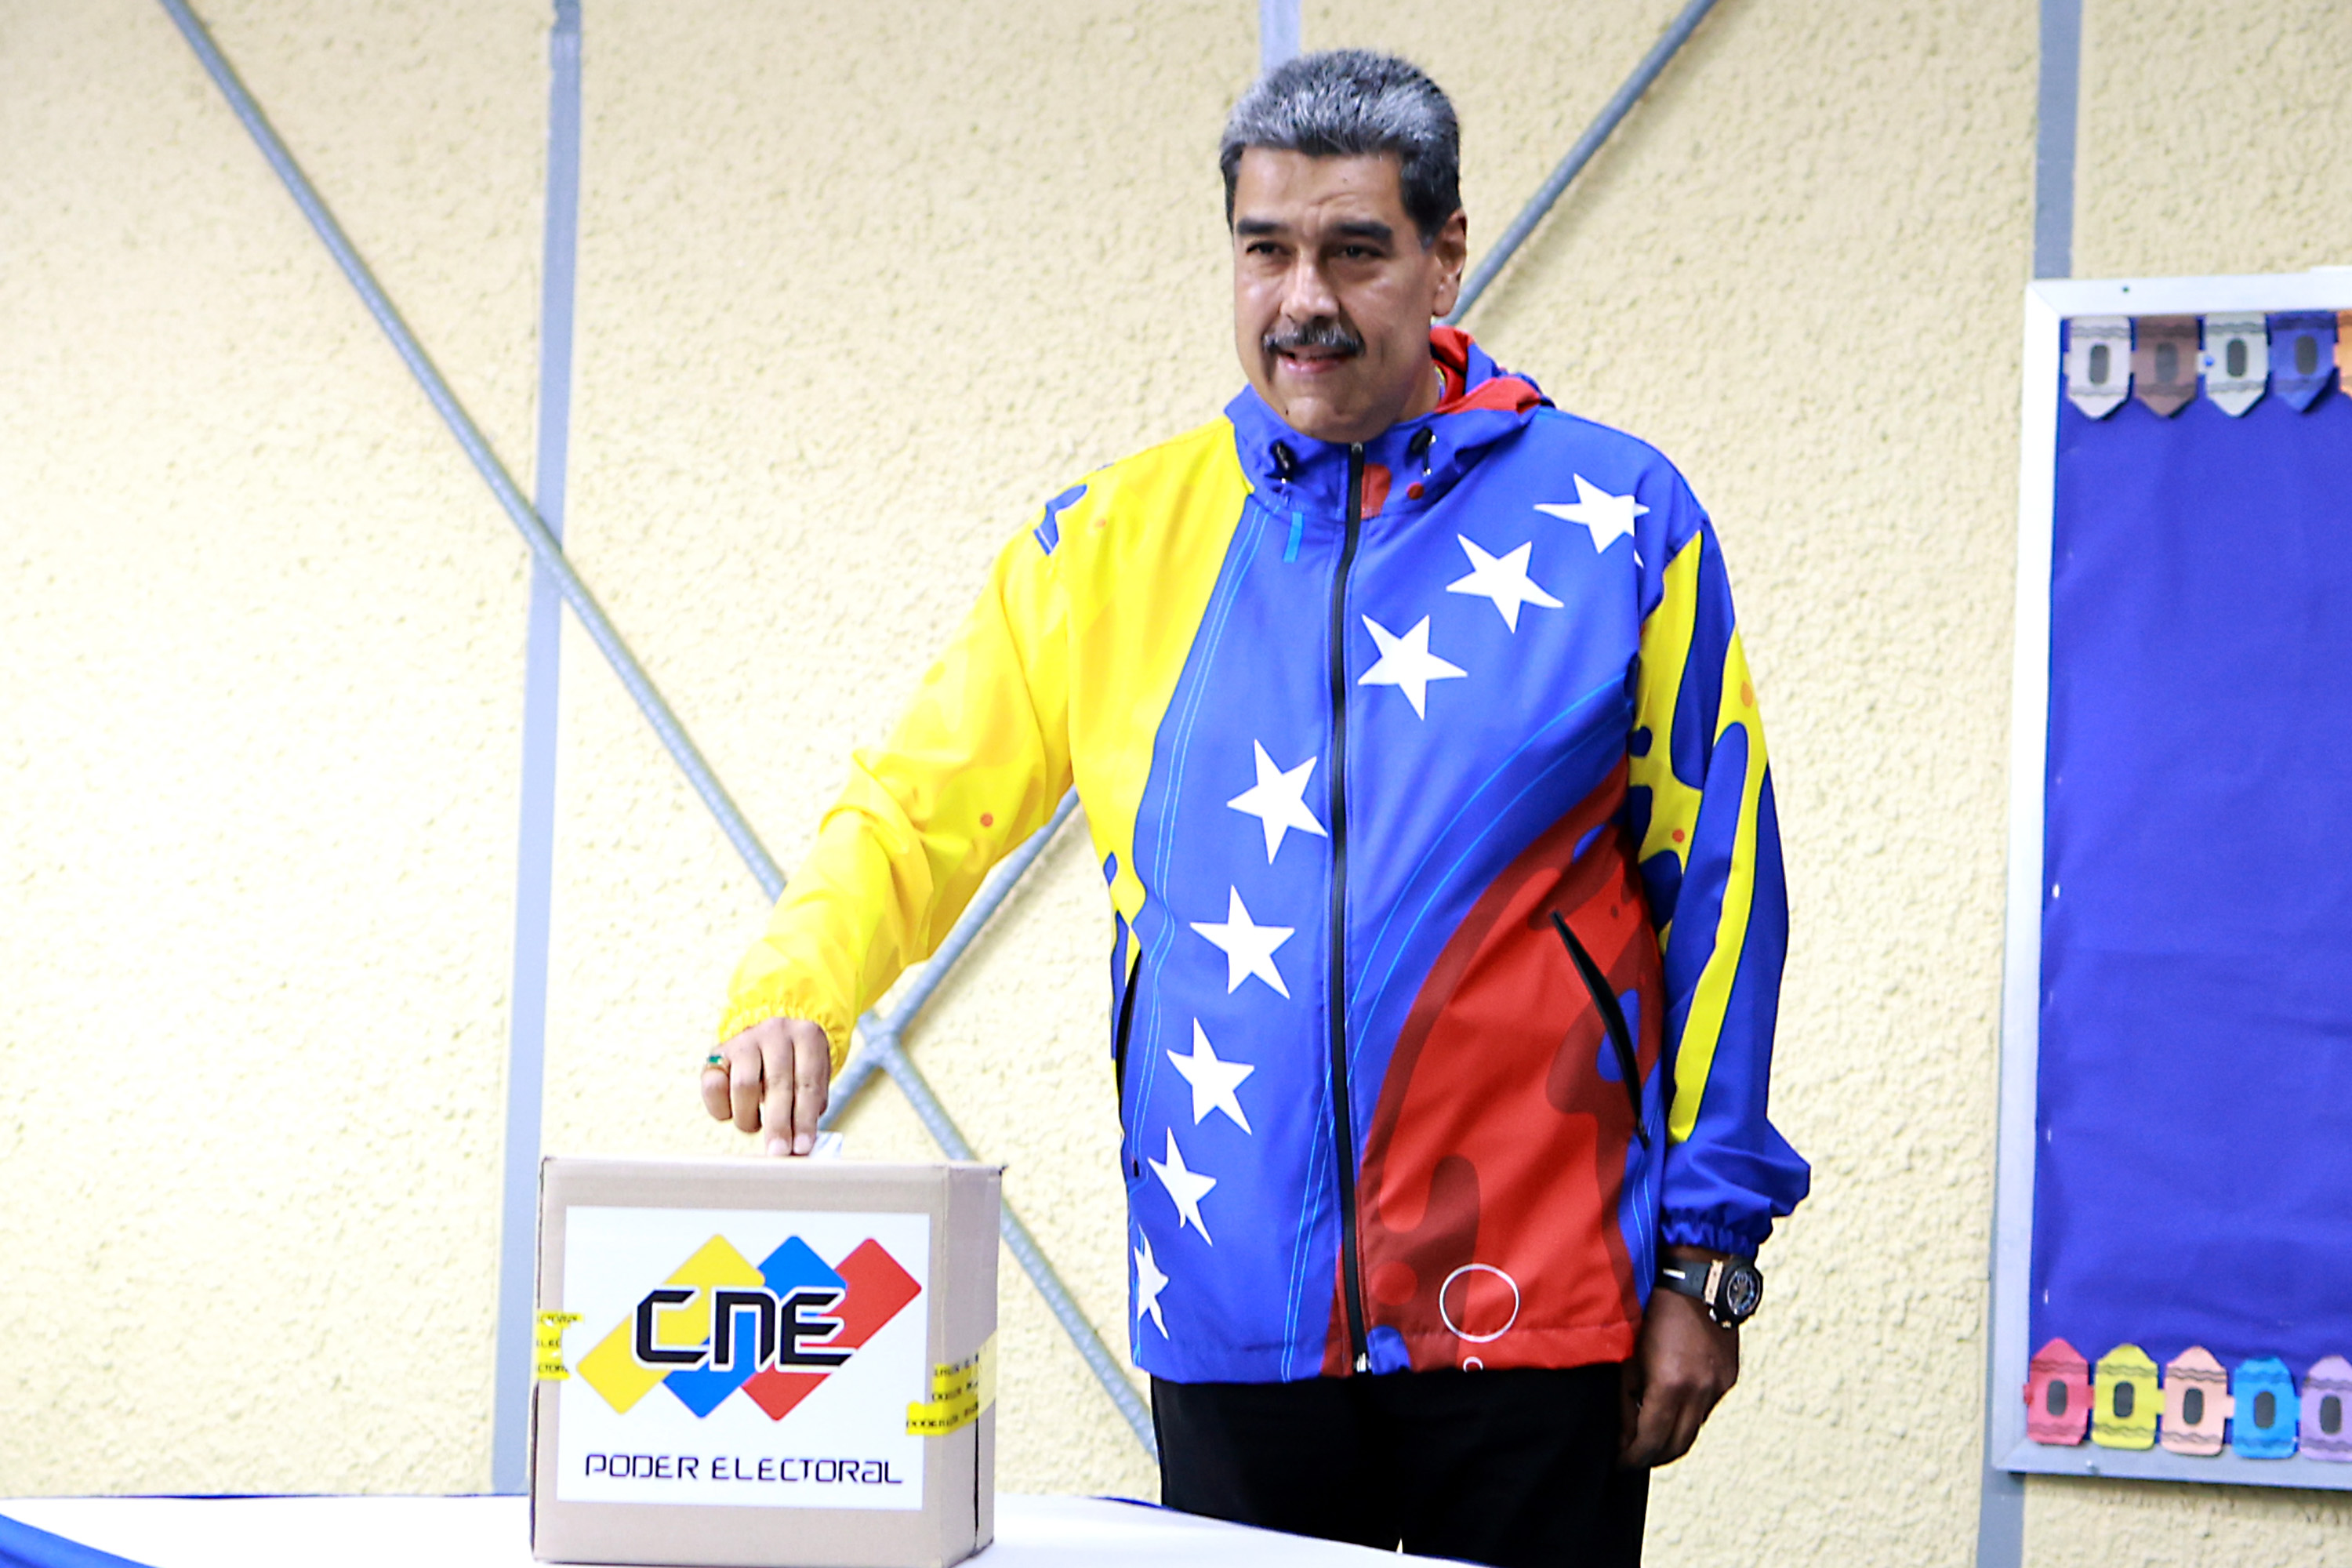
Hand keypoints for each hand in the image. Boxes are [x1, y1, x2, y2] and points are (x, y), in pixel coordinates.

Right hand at [700, 1017, 831, 1155]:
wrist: (769, 1039)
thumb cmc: (795, 1067)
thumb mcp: (812, 1078)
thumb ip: (811, 1107)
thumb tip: (801, 1147)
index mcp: (807, 1036)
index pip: (808, 1083)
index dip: (805, 1119)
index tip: (802, 1148)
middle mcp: (776, 1032)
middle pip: (777, 1083)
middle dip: (778, 1124)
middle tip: (778, 1153)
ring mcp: (745, 1040)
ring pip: (744, 1085)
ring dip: (749, 1117)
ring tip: (756, 1127)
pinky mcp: (717, 1053)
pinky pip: (713, 1087)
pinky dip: (722, 1108)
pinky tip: (734, 1114)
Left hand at [1619, 1252, 1740, 1467]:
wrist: (1699, 1273)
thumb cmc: (1652, 1304)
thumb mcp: (1627, 1351)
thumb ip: (1626, 1397)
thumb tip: (1623, 1433)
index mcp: (1671, 1385)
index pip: (1652, 1443)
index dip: (1632, 1458)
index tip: (1619, 1462)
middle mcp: (1701, 1391)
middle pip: (1678, 1446)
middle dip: (1653, 1456)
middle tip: (1632, 1456)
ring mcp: (1719, 1384)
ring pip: (1694, 1428)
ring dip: (1672, 1436)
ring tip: (1648, 1431)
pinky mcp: (1729, 1376)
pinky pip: (1707, 1407)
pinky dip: (1688, 1413)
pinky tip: (1670, 1403)